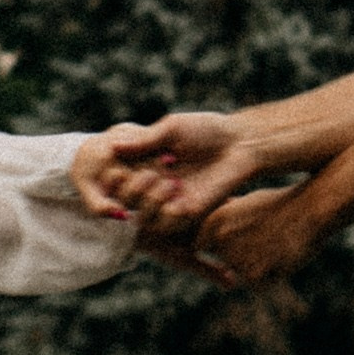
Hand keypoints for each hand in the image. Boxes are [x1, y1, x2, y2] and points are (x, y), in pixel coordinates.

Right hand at [88, 112, 259, 223]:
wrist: (240, 143)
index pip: (119, 179)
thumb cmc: (207, 130)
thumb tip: (113, 147)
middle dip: (133, 189)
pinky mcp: (190, 213)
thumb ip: (145, 141)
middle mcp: (156, 186)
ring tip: (171, 182)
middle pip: (127, 201)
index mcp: (147, 165)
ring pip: (145, 217)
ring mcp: (172, 201)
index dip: (115, 177)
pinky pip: (169, 224)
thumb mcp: (172, 130)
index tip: (118, 168)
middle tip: (151, 173)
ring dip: (151, 201)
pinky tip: (181, 192)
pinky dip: (168, 212)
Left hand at [196, 185, 322, 285]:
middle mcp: (220, 240)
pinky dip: (270, 276)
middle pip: (222, 260)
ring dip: (255, 267)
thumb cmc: (279, 203)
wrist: (311, 209)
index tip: (229, 244)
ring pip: (240, 274)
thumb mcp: (244, 202)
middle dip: (237, 256)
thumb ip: (221, 219)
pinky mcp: (255, 276)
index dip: (213, 247)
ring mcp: (236, 259)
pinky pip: (257, 284)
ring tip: (275, 245)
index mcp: (213, 221)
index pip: (198, 246)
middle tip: (262, 241)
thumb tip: (203, 229)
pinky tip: (282, 257)